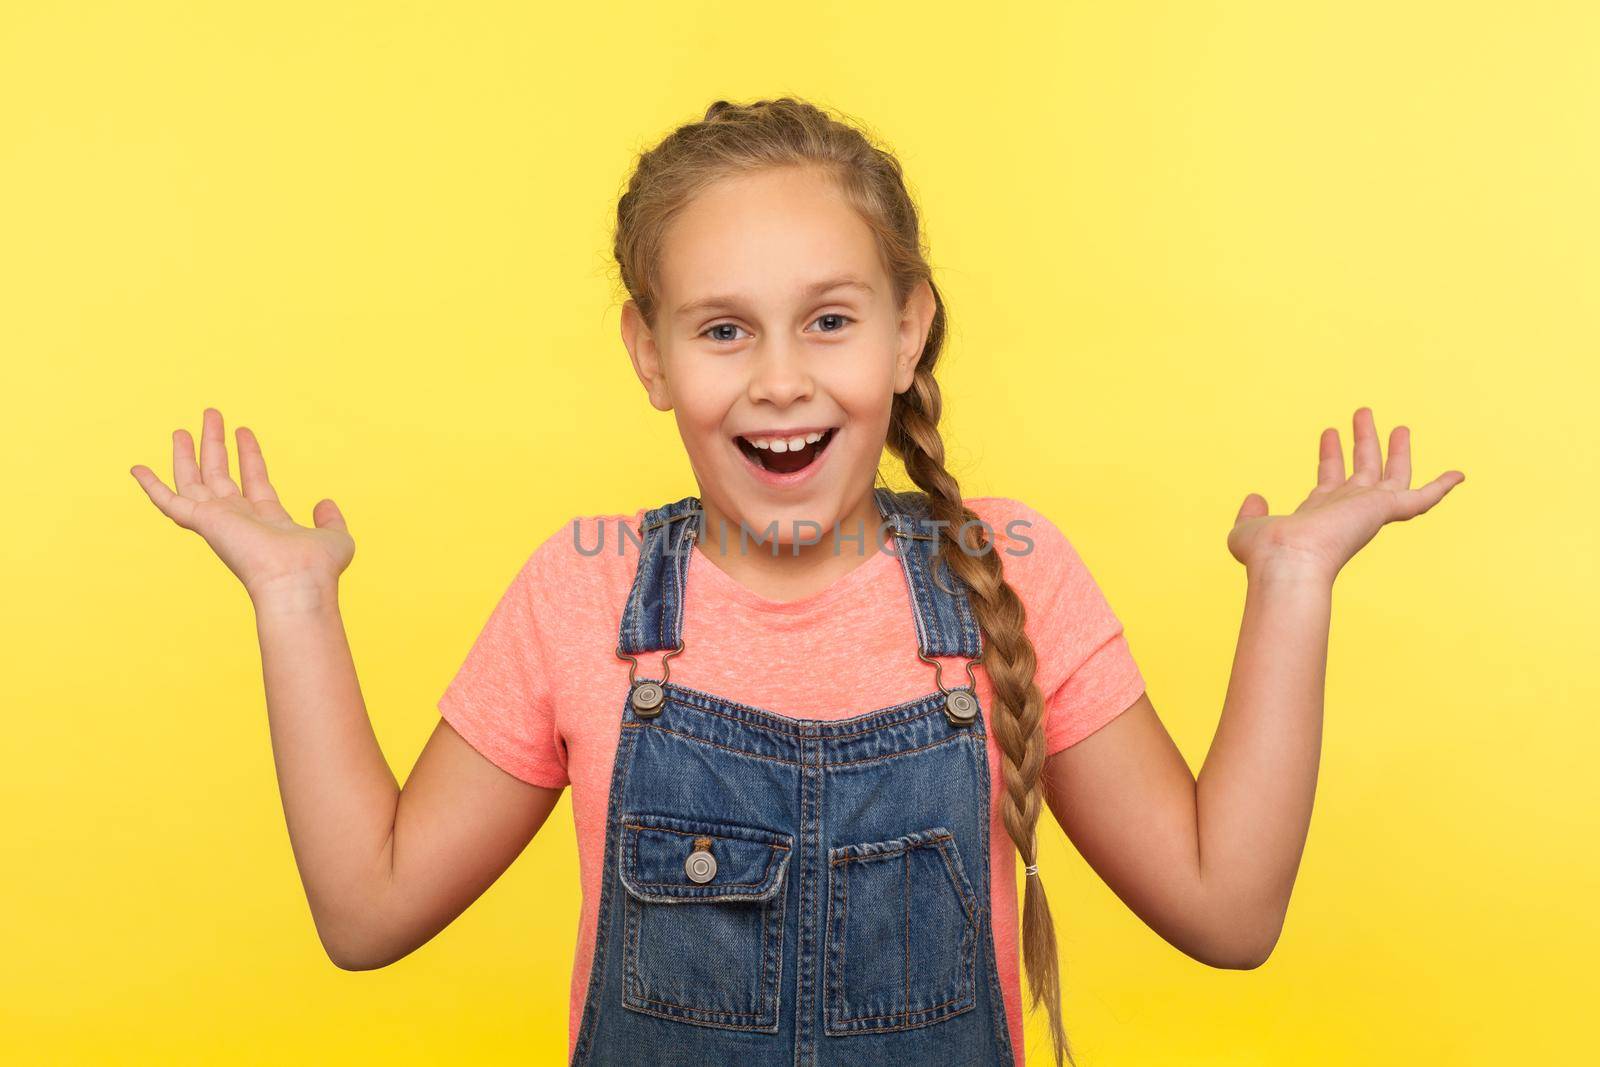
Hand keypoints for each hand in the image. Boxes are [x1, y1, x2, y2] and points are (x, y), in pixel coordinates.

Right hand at [130, 408, 354, 601]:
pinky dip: (150, 486)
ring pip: (194, 481)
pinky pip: (169, 501)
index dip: (249, 456)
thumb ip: (330, 520)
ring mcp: (219, 521)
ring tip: (183, 428)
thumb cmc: (317, 568)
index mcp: (267, 521)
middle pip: (220, 476)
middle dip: (215, 445)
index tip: (244, 432)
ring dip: (188, 454)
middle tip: (211, 415)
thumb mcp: (335, 537)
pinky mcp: (203, 522)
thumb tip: (325, 503)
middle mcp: (239, 520)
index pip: (254, 481)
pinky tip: (137, 468)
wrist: (298, 582)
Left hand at [1226, 407, 1464, 583]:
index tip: (1329, 434)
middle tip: (1363, 414)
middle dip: (1362, 442)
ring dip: (1394, 449)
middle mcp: (1345, 513)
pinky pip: (1421, 498)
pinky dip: (1441, 487)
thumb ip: (1251, 513)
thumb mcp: (1247, 529)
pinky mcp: (1384, 510)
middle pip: (1361, 471)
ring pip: (1390, 474)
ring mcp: (1366, 511)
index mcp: (1317, 516)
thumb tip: (1255, 498)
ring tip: (1398, 424)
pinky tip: (1459, 474)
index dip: (1329, 456)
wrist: (1287, 562)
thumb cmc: (1266, 555)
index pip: (1328, 481)